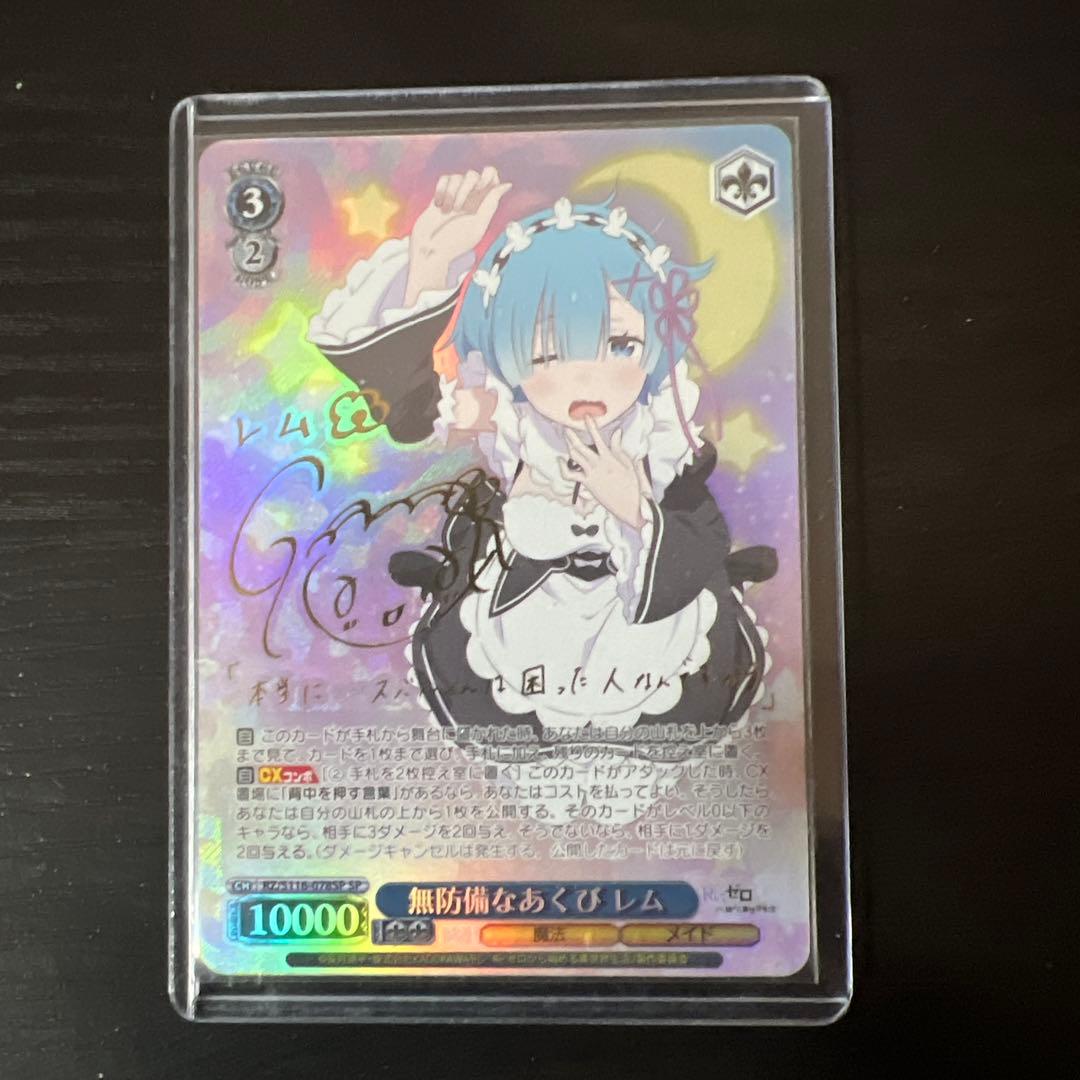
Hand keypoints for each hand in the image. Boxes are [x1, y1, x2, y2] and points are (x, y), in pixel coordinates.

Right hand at [404, 167, 511, 304]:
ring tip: (447, 211)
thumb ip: (491, 204)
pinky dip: (441, 190)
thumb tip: (507, 185)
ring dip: (452, 193)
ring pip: (457, 177)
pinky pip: (444, 179)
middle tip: (460, 206)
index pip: (492, 178)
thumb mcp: (478, 225)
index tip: (479, 188)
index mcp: (483, 205)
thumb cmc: (456, 242)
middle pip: (473, 174)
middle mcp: (470, 199)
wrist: (431, 250)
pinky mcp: (440, 195)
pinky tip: (438, 205)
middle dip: (467, 187)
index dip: (488, 177)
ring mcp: (454, 196)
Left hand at [559, 416, 650, 528]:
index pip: (598, 438)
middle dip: (572, 436)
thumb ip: (619, 447)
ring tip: (566, 439)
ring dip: (569, 446)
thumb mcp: (628, 464)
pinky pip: (570, 475)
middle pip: (580, 447)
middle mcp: (597, 464)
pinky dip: (563, 468)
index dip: (591, 425)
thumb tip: (617, 431)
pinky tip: (560, 461)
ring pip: (574, 457)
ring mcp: (590, 474)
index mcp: (609, 458)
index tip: (586, 416)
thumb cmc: (632, 484)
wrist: (629, 505)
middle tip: (566, 428)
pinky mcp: (587, 484)